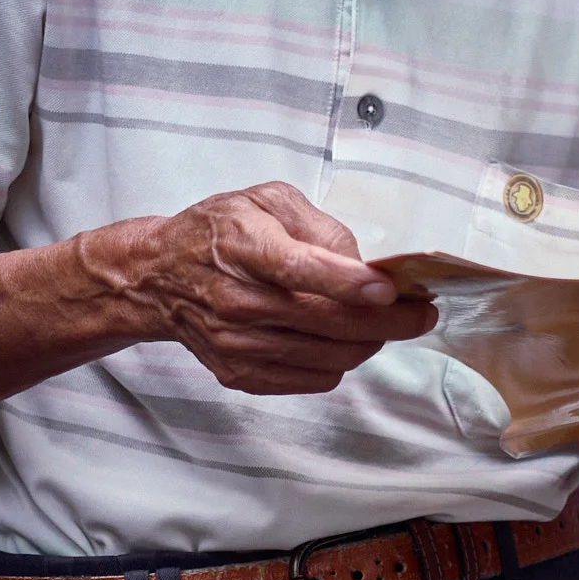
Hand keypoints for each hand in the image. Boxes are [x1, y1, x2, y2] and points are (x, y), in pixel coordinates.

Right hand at [128, 181, 435, 395]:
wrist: (158, 278)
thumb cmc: (217, 233)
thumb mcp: (266, 200)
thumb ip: (319, 225)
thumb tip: (361, 263)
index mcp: (245, 247)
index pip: (301, 270)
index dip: (351, 283)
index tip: (390, 288)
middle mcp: (239, 301)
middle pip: (329, 323)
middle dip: (389, 321)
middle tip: (420, 312)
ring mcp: (239, 344)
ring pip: (330, 357)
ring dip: (370, 343)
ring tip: (385, 323)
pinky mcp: (241, 373)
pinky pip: (313, 379)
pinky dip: (339, 362)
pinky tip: (343, 340)